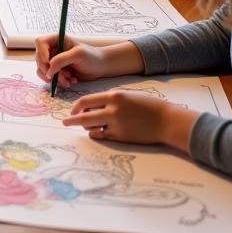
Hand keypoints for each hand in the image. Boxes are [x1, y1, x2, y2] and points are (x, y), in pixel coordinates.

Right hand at [35, 35, 141, 88]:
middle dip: (48, 70)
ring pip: (43, 70)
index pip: (40, 42)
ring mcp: (54, 61)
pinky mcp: (57, 71)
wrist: (100, 67)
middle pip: (39, 58)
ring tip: (69, 80)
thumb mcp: (78, 55)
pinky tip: (71, 81)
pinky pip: (50, 78)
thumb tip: (49, 69)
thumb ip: (62, 59)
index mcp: (57, 40)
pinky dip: (59, 82)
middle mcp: (53, 50)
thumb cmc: (92, 57)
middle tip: (56, 77)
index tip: (48, 62)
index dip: (41, 52)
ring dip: (55, 78)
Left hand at [61, 90, 198, 149]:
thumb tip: (92, 106)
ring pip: (91, 127)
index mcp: (114, 96)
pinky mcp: (121, 137)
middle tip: (65, 122)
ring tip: (86, 127)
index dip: (76, 106)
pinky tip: (97, 132)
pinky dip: (97, 134)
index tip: (72, 110)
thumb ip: (110, 99)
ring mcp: (116, 124)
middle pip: (84, 116)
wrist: (166, 120)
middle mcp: (112, 110)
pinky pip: (102, 136)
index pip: (86, 100)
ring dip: (85, 127)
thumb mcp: (128, 95)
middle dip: (72, 120)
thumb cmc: (148, 106)